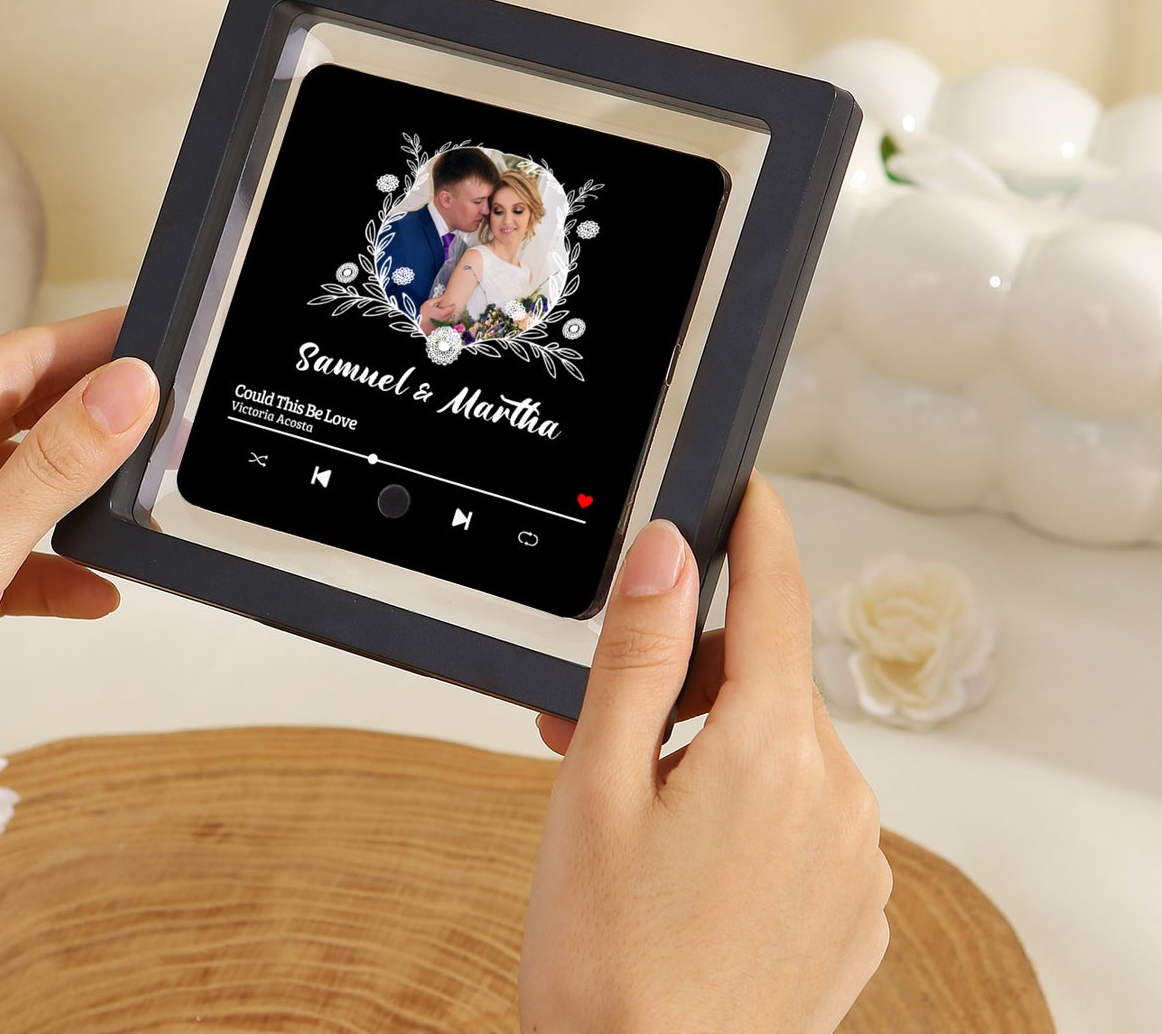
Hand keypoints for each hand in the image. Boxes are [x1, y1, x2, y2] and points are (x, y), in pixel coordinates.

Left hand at [0, 308, 157, 1018]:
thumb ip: (54, 468)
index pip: (6, 363)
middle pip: (15, 417)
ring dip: (75, 494)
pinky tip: (97, 588)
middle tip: (164, 404)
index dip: (83, 342)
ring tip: (139, 489)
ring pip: (17, 484)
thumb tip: (124, 389)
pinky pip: (13, 553)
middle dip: (89, 412)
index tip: (149, 332)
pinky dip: (57, 566)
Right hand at [417, 296, 453, 332]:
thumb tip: (443, 296)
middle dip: (451, 311)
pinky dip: (445, 321)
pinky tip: (441, 319)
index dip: (453, 306)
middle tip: (448, 308)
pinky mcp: (439, 328)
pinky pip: (445, 325)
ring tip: (445, 314)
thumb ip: (437, 299)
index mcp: (441, 313)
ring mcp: (441, 325)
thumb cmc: (422, 314)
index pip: (451, 309)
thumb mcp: (428, 303)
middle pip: (451, 315)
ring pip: (449, 320)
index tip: (454, 305)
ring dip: (449, 317)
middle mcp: (443, 320)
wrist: (417, 324)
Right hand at [519, 479, 890, 1032]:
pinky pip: (803, 813)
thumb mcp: (595, 783)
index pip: (777, 598)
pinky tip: (683, 856)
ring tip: (628, 803)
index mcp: (773, 752)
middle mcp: (838, 796)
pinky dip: (746, 804)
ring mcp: (855, 859)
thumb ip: (636, 654)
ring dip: (708, 744)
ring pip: (780, 747)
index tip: (749, 488)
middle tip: (598, 722)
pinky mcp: (854, 908)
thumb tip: (666, 554)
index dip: (759, 530)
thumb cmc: (610, 963)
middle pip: (766, 678)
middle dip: (684, 676)